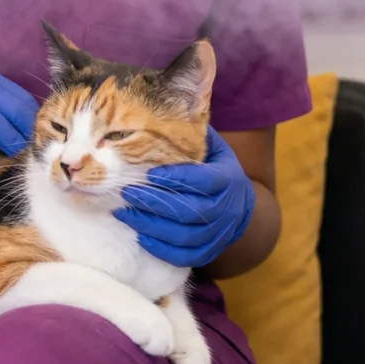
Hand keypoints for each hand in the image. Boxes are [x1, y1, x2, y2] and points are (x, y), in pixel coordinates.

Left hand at [113, 127, 255, 267]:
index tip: (148, 173)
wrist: (240, 206)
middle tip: (125, 192)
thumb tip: (168, 106)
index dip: (177, 178)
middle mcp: (227, 209)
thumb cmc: (214, 168)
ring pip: (185, 235)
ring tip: (123, 213)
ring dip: (151, 226)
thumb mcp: (212, 147)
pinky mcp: (209, 251)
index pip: (203, 180)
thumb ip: (193, 133)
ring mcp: (219, 233)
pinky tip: (140, 236)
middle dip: (155, 202)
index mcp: (228, 179)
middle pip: (190, 210)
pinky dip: (162, 249)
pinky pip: (186, 257)